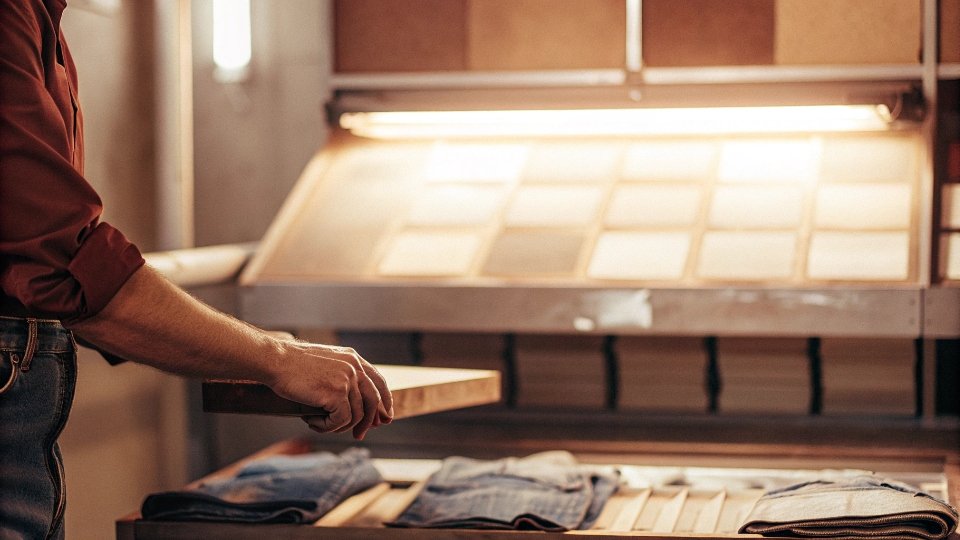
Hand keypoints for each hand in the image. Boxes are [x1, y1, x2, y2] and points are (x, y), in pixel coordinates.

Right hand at [267, 341, 392, 439]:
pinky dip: (326, 427)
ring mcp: (347, 380)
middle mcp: (354, 367)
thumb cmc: (292, 364)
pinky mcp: (336, 393)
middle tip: (359, 435)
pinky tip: (311, 421)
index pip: (379, 382)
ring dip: (337, 426)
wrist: (276, 360)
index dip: (384, 402)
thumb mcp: (325, 364)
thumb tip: (354, 405)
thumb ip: (342, 377)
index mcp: (353, 359)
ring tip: (319, 424)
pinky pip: (340, 421)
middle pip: (373, 401)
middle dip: (368, 422)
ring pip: (355, 415)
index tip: (383, 418)